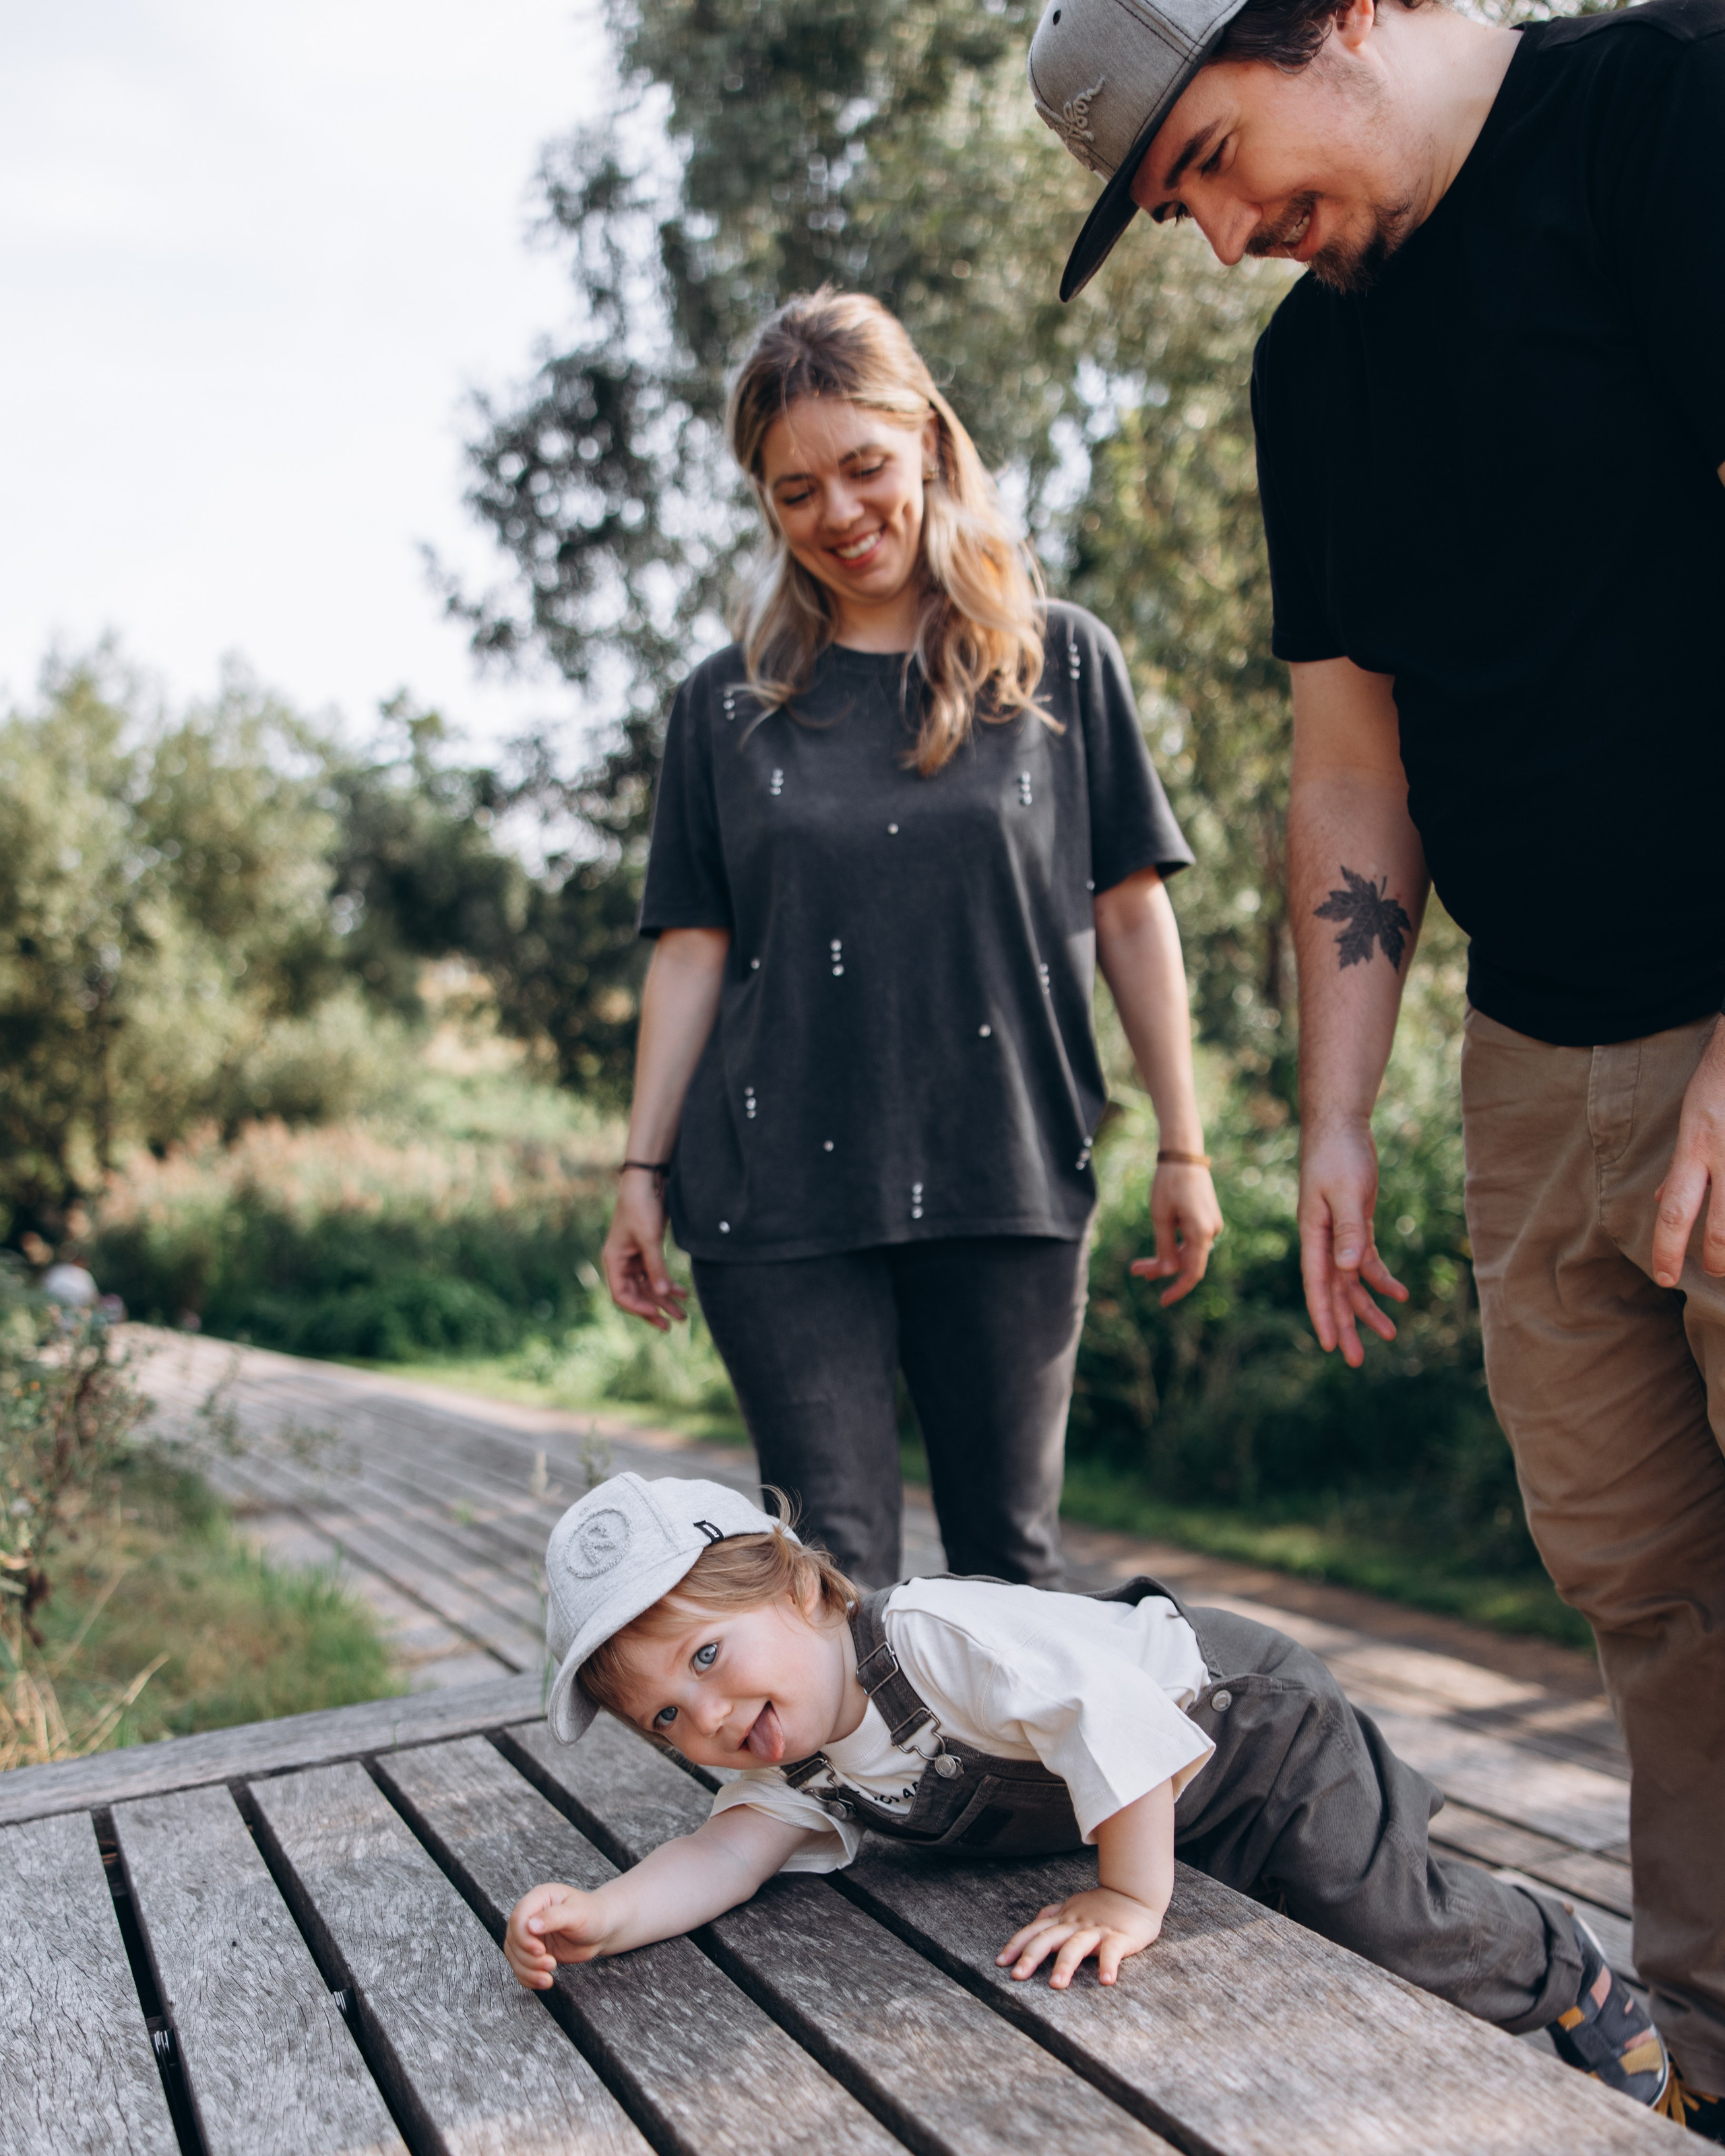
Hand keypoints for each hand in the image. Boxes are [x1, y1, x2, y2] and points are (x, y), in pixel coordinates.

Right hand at [504, 1882, 615, 1988]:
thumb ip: (554, 1917)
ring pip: (514, 1955)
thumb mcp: (577, 1913)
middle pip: (513, 1940)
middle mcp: (530, 1915)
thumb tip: (530, 1926)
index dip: (524, 1938)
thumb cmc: (592, 1915)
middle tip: (551, 1964)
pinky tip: (544, 1982)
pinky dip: (528, 1978)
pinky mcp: (533, 1951)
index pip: (518, 1918)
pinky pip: (520, 1967)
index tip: (541, 1951)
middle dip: (529, 1958)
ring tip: (548, 1978)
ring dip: (528, 1971)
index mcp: (539, 1898)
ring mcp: (530, 1934)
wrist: (601, 1930)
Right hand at [601, 1173, 687, 1330]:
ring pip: (649, 1286)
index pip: (622, 1295)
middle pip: (637, 1294)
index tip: (657, 1316)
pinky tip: (683, 1293)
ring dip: (665, 1299)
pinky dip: (669, 1284)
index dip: (639, 1308)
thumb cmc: (641, 1206)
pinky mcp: (647, 1251)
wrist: (647, 1180)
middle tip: (673, 1325)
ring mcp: (635, 1257)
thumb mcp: (649, 1239)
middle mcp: (622, 1262)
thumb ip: (656, 1268)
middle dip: (655, 1309)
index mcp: (613, 1260)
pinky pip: (657, 1274)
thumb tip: (662, 1295)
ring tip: (684, 1314)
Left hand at [996, 1886, 1163, 1988]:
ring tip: (1056, 1985)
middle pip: (1049, 1938)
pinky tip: (1106, 1980)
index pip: (1035, 1931)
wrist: (1135, 1892)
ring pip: (1077, 1945)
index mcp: (1064, 1918)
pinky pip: (1113, 1950)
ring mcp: (1097, 1929)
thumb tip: (1035, 1922)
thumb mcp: (1073, 1906)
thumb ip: (1054, 1914)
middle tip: (1017, 1976)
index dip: (1017, 1945)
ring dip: (1065, 1964)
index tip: (1000, 1962)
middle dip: (1032, 1956)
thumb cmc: (1102, 1904)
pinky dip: (1109, 1964)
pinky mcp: (1120, 1936)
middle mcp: (1076, 1923)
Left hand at [1130, 1163, 1223, 1306]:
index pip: (1192, 1272)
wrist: (1184, 1156)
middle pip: (1186, 1262)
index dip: (1178, 1289)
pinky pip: (1191, 1240)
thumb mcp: (1161, 1217)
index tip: (1162, 1301)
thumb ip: (1164, 1247)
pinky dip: (1175, 1246)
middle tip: (1134, 1270)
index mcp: (1201, 1233)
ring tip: (1138, 1265)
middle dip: (1161, 1269)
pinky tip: (1158, 1247)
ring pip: (1187, 1252)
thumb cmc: (1169, 1184)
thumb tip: (1167, 1272)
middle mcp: (1211, 1231)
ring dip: (1165, 1258)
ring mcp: (1211, 1225)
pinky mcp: (1207, 1219)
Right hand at [1298, 1123, 1407, 1366]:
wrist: (1340, 1125)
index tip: (1330, 1345)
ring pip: (1351, 1280)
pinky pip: (1366, 1261)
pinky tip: (1400, 1295)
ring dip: (1367, 1307)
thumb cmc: (1339, 1154)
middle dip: (1346, 1325)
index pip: (1318, 1283)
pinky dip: (1381, 1279)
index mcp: (1313, 1234)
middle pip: (1334, 1290)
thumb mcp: (1346, 1190)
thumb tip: (1349, 1270)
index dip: (1324, 1315)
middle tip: (1357, 1361)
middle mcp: (1322, 1239)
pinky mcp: (1354, 1224)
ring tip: (1390, 1334)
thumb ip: (1348, 1230)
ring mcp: (1338, 1233)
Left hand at [1652, 1018, 1724, 1286]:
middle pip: (1723, 1229)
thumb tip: (1661, 1203)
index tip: (1665, 1277)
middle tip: (1715, 1272)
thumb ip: (1681, 1165)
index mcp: (1697, 1146)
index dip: (1668, 1250)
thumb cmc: (1722, 1081)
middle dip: (1719, 1261)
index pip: (1675, 1211)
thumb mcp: (1691, 1118)